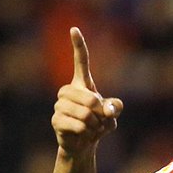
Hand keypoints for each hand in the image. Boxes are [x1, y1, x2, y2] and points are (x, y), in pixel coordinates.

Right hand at [52, 28, 123, 156]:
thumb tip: (108, 108)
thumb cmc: (98, 123)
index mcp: (82, 84)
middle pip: (92, 99)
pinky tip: (83, 134)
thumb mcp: (112, 114)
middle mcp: (67, 91)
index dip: (79, 46)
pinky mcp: (56, 120)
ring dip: (95, 125)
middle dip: (101, 114)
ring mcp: (59, 105)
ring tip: (91, 127)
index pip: (81, 62)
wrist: (83, 142)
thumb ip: (115, 107)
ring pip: (86, 115)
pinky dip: (88, 133)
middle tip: (98, 120)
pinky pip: (80, 126)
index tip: (74, 29)